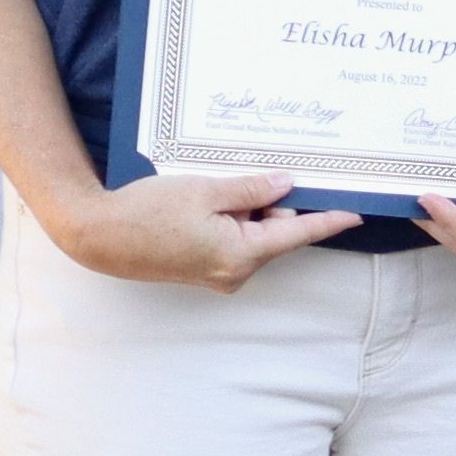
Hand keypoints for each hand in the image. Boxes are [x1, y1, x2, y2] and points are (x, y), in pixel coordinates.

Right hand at [47, 171, 359, 291]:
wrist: (99, 236)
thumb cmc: (148, 212)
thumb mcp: (205, 190)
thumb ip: (251, 189)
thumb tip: (287, 186)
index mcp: (241, 254)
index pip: (297, 233)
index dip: (328, 220)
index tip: (356, 213)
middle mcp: (236, 272)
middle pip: (275, 229)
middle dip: (265, 202)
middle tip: (232, 180)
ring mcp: (220, 274)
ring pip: (253, 232)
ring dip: (242, 208)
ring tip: (205, 194)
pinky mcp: (205, 270)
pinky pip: (234, 239)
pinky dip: (228, 219)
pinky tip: (201, 204)